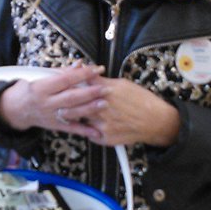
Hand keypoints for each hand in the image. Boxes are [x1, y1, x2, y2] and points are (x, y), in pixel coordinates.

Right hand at [0, 62, 106, 141]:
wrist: (15, 110)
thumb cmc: (29, 89)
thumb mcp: (39, 77)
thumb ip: (61, 72)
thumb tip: (79, 64)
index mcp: (42, 88)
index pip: (65, 79)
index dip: (82, 74)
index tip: (97, 69)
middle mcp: (46, 103)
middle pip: (71, 97)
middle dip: (90, 92)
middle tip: (106, 88)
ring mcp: (51, 116)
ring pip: (73, 113)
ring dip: (90, 109)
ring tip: (104, 103)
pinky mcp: (55, 126)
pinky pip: (71, 129)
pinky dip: (85, 131)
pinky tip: (97, 132)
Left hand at [0, 66, 179, 148]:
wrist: (155, 121)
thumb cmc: (141, 100)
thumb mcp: (121, 84)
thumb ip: (100, 81)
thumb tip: (84, 71)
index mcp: (106, 91)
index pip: (79, 86)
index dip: (66, 85)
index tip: (57, 82)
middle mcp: (102, 107)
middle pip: (74, 104)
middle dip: (63, 102)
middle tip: (55, 101)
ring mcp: (103, 124)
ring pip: (80, 120)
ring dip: (72, 117)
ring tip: (63, 113)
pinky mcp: (105, 138)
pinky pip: (90, 134)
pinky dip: (88, 130)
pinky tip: (87, 127)